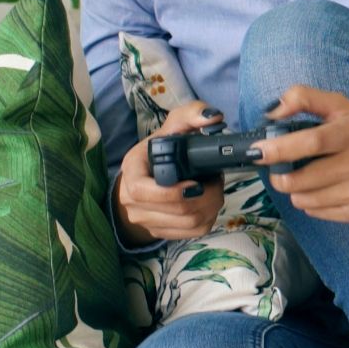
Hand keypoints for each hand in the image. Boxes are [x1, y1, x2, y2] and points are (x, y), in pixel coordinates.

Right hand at [115, 101, 225, 244]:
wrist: (145, 177)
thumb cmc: (159, 151)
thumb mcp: (171, 127)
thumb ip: (191, 115)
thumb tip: (213, 117)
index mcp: (131, 174)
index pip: (143, 191)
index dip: (173, 193)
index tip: (197, 182)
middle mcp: (133, 202)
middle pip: (178, 210)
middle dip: (208, 195)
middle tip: (216, 180)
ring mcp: (147, 221)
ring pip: (190, 223)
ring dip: (212, 206)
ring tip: (214, 188)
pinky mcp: (162, 232)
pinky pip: (194, 232)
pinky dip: (209, 218)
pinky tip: (209, 203)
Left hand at [249, 85, 348, 227]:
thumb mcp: (345, 107)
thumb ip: (306, 98)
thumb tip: (271, 112)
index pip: (312, 142)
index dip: (280, 149)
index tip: (258, 151)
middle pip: (300, 179)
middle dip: (279, 175)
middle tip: (279, 167)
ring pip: (304, 199)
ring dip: (295, 189)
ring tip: (306, 176)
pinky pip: (316, 212)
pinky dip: (310, 202)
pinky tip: (323, 189)